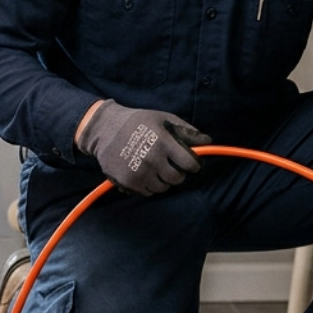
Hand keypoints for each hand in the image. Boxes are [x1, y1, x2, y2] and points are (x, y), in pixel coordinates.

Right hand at [77, 101, 210, 195]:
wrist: (104, 129)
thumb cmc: (138, 122)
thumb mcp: (163, 119)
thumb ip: (186, 131)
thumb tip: (208, 141)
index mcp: (163, 142)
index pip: (190, 164)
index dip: (194, 164)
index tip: (191, 163)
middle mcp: (152, 159)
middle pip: (177, 178)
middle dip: (177, 172)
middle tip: (170, 164)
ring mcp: (139, 172)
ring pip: (163, 187)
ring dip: (163, 180)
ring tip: (155, 166)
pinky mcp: (128, 182)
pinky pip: (148, 192)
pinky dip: (149, 185)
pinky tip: (144, 172)